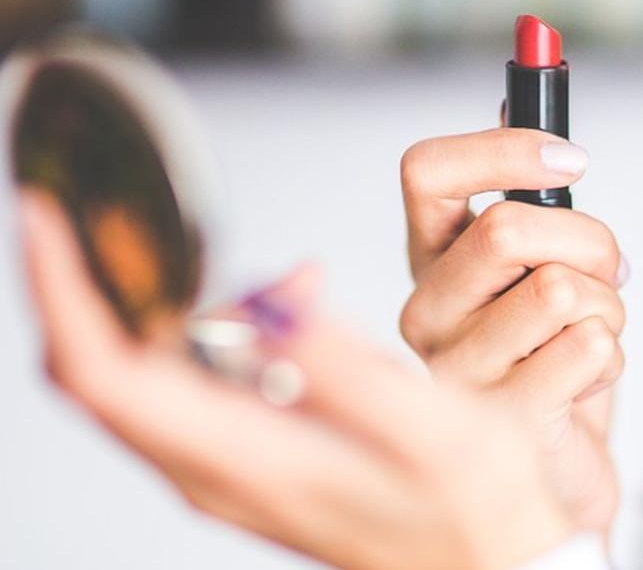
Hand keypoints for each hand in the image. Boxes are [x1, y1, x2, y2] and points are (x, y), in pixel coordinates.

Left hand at [17, 189, 571, 569]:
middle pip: (98, 372)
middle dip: (84, 282)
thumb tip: (268, 301)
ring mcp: (225, 472)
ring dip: (154, 300)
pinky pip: (187, 387)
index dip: (64, 289)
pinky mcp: (247, 463)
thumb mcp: (435, 433)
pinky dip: (206, 327)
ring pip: (135, 377)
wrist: (491, 568)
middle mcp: (214, 472)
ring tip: (240, 258)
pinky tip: (281, 302)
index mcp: (246, 460)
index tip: (49, 217)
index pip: (107, 373)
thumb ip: (345, 369)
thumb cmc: (476, 511)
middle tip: (96, 209)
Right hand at [399, 127, 626, 530]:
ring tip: (594, 332)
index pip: (425, 171)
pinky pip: (588, 349)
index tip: (573, 158)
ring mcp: (455, 369)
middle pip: (508, 228)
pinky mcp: (500, 421)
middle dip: (591, 240)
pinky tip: (585, 380)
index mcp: (431, 259)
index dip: (503, 148)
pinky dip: (612, 356)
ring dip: (610, 306)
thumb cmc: (550, 354)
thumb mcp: (540, 263)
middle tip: (610, 269)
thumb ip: (525, 191)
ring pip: (561, 290)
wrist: (558, 467)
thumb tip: (519, 94)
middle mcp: (426, 310)